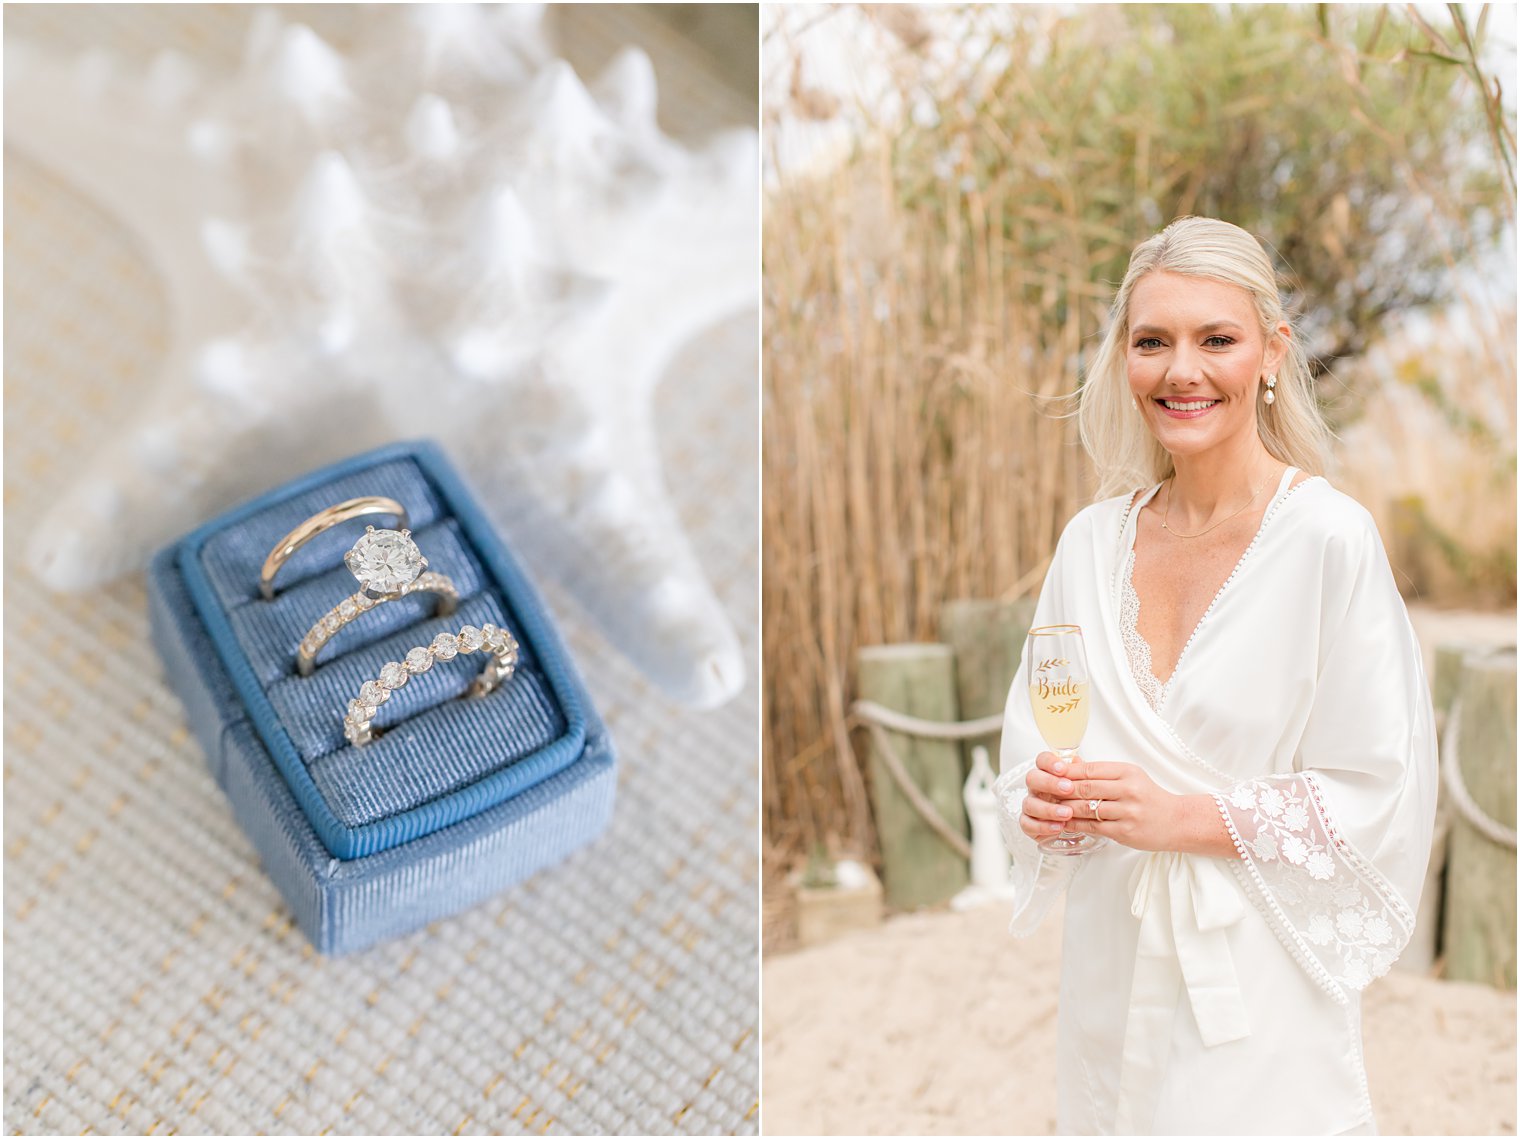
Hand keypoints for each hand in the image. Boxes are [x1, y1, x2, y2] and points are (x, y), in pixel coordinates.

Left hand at [1023, 752, 1182, 851]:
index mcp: (1126, 772)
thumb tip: (1069, 764)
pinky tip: (1063, 823)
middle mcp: (1128, 790)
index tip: (1049, 775)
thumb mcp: (1129, 777)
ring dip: (1064, 809)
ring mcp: (1127, 811)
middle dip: (1061, 790)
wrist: (1176, 821)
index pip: (1089, 769)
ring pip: (1086, 808)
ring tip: (1049, 807)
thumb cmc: (1148, 797)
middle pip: (1085, 788)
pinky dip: (1075, 824)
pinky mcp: (1125, 831)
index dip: (1066, 773)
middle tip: (1044, 792)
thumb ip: (1101, 772)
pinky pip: (1093, 826)